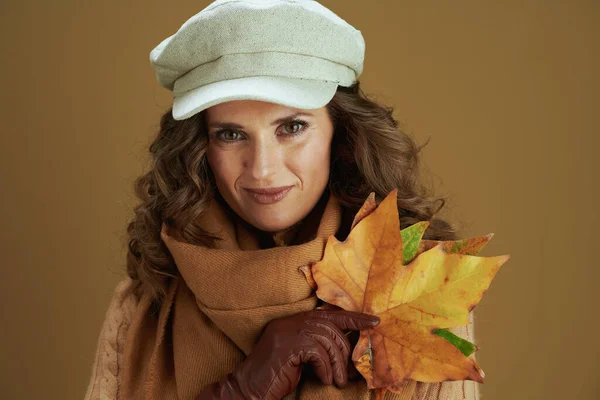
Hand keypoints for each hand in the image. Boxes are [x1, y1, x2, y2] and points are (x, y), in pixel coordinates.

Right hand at [195, 309, 379, 399]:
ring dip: (338, 364)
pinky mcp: (287, 346)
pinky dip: (325, 368)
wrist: (248, 389)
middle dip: (346, 349)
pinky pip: (317, 353)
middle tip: (352, 370)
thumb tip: (352, 351)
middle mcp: (290, 322)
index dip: (353, 316)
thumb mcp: (300, 358)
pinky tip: (323, 379)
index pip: (329, 313)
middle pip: (331, 326)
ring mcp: (287, 332)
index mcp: (294, 322)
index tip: (373, 321)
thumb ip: (318, 347)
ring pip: (327, 340)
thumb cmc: (276, 378)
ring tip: (339, 381)